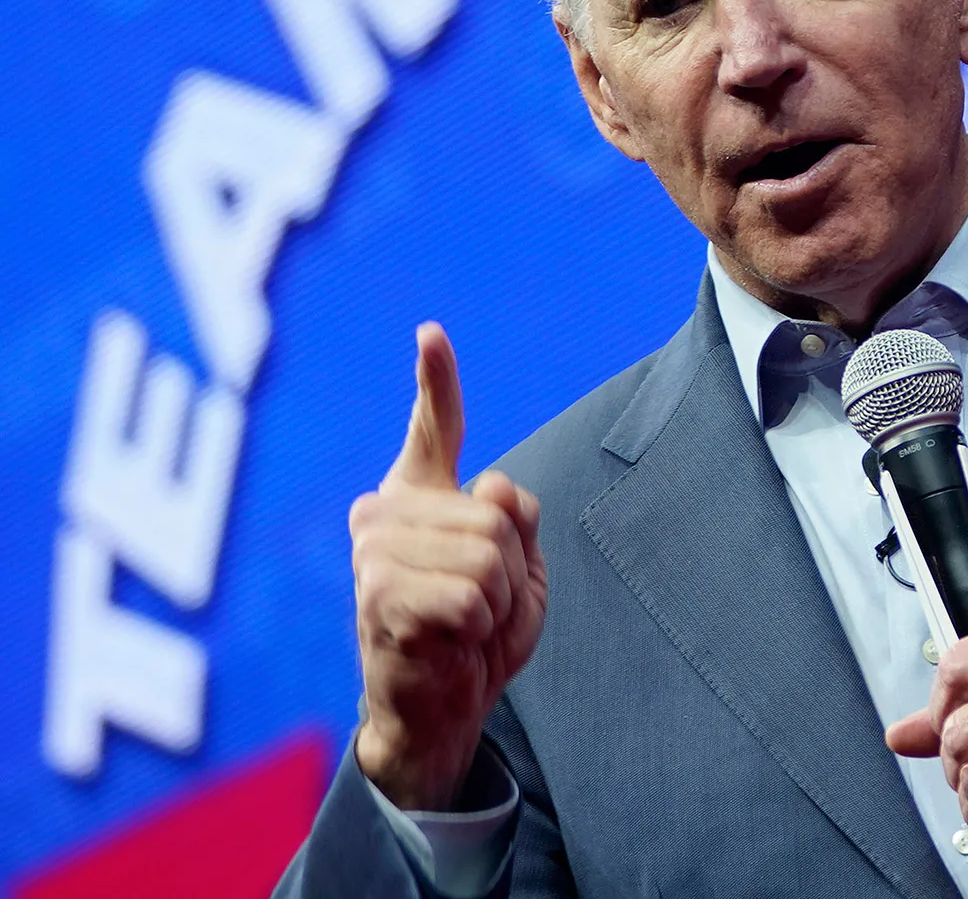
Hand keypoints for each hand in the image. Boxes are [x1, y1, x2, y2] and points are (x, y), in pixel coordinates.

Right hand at [350, 323, 547, 810]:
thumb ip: (517, 518)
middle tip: (479, 609)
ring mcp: (375, 551)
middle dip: (511, 571)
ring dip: (496, 602)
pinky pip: (473, 596)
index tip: (431, 332)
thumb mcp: (518, 568)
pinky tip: (449, 643)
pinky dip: (481, 628)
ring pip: (488, 554)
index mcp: (419, 498)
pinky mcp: (379, 594)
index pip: (435, 429)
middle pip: (498, 513)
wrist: (440, 708)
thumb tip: (492, 487)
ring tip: (464, 626)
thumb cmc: (476, 635)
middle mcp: (386, 513)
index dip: (436, 381)